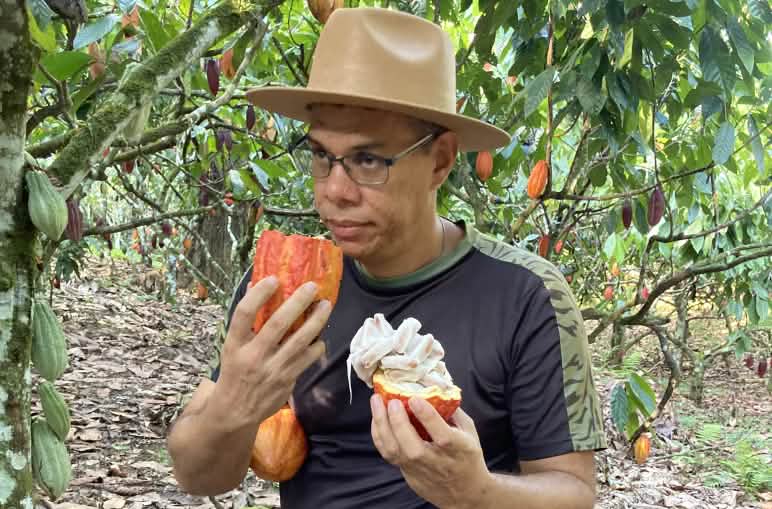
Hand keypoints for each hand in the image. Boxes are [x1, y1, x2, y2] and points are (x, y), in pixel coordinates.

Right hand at [212, 276, 331, 427]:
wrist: (235, 412)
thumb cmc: (234, 372)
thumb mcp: (232, 346)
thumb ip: (245, 320)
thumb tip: (256, 284)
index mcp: (235, 344)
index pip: (244, 314)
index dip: (258, 295)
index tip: (273, 279)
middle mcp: (253, 356)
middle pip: (277, 324)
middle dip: (297, 303)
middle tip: (312, 286)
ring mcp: (272, 369)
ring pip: (299, 341)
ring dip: (316, 321)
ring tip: (326, 305)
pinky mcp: (287, 380)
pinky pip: (308, 358)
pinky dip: (317, 344)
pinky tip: (320, 334)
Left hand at [370, 395, 490, 508]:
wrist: (464, 493)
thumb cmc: (467, 457)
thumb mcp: (469, 431)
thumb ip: (453, 411)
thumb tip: (436, 388)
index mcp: (458, 450)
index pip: (442, 436)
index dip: (427, 417)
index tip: (415, 399)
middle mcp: (437, 462)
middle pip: (413, 447)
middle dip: (399, 422)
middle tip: (392, 401)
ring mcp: (419, 469)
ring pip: (395, 451)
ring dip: (382, 425)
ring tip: (376, 403)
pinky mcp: (407, 473)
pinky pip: (388, 454)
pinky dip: (379, 435)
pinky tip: (377, 418)